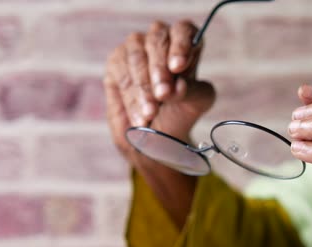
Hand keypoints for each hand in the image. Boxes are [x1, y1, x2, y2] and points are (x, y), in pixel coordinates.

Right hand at [104, 20, 214, 226]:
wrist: (151, 149)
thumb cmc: (177, 129)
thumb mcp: (191, 113)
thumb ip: (196, 94)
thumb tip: (192, 84)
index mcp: (185, 54)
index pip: (186, 31)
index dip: (183, 44)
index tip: (180, 70)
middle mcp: (161, 50)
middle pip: (158, 36)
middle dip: (159, 66)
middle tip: (166, 94)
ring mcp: (136, 57)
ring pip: (135, 52)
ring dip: (143, 81)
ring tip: (151, 111)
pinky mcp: (115, 68)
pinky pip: (119, 70)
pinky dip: (129, 90)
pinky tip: (139, 111)